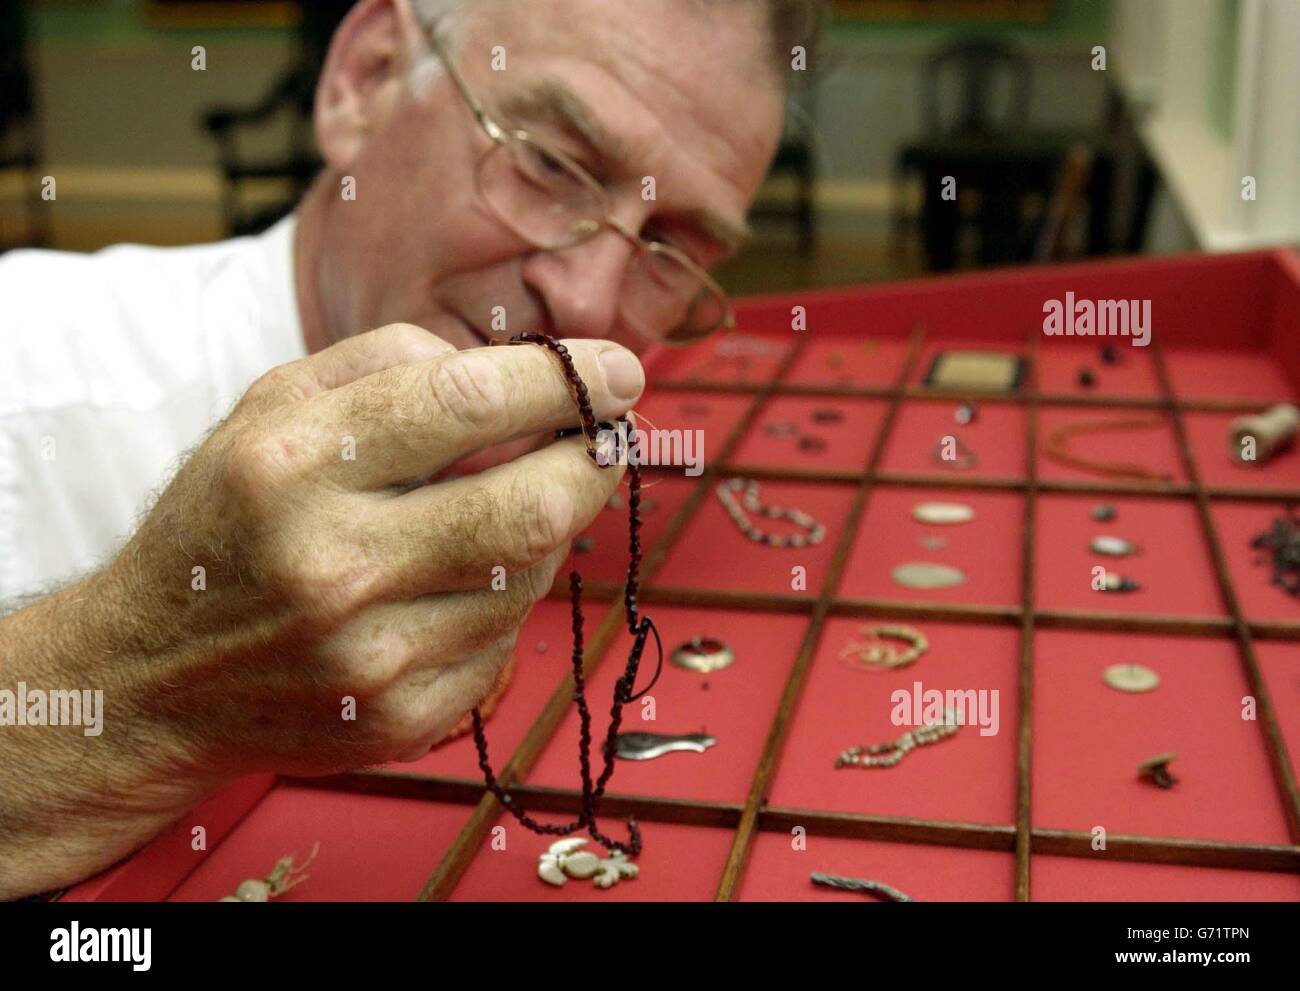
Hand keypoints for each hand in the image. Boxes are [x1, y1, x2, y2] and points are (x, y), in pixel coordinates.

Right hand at [0, 324, 643, 896]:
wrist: (150, 679)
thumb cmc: (228, 520)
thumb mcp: (270, 408)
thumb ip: (387, 361)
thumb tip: (513, 370)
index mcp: (291, 465)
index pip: (469, 402)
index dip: (567, 379)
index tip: (620, 370)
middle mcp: (332, 564)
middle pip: (533, 505)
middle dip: (597, 460)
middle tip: (611, 436)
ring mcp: (370, 654)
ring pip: (531, 575)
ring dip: (546, 529)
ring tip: (509, 504)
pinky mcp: (401, 719)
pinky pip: (506, 642)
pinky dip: (507, 598)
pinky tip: (466, 581)